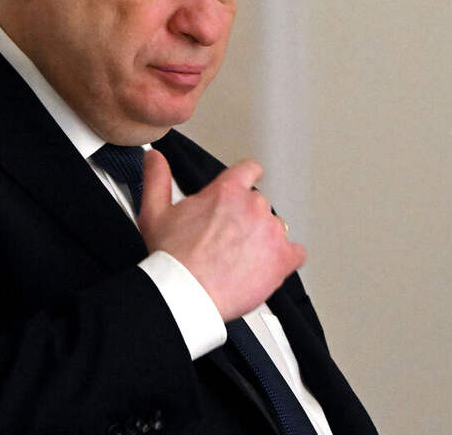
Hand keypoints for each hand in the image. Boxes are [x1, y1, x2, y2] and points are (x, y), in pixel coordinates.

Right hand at [137, 150, 306, 320]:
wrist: (186, 292)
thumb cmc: (172, 257)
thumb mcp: (155, 212)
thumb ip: (157, 178)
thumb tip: (155, 158)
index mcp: (227, 191)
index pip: (249, 170)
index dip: (247, 178)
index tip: (245, 187)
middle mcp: (254, 206)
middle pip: (258, 205)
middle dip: (246, 219)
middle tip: (227, 239)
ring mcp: (271, 231)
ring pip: (275, 229)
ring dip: (262, 240)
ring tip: (240, 258)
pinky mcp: (283, 258)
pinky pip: (296, 253)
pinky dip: (285, 259)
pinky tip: (266, 267)